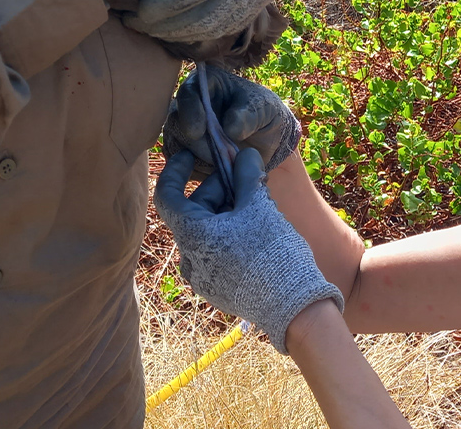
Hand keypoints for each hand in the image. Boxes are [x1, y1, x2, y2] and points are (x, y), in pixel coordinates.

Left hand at [125, 0, 348, 43]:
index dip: (172, 1)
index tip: (140, 6)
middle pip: (211, 15)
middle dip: (170, 26)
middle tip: (133, 22)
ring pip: (223, 27)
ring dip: (185, 35)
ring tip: (148, 29)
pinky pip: (234, 25)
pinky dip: (204, 34)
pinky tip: (176, 30)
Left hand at [154, 149, 342, 353]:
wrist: (293, 307)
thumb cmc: (271, 252)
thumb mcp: (259, 206)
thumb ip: (246, 175)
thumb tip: (243, 153)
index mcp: (191, 235)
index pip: (166, 196)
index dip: (175, 171)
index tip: (189, 156)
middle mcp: (190, 259)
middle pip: (193, 213)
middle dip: (216, 190)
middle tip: (243, 176)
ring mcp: (203, 278)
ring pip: (207, 233)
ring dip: (225, 212)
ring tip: (256, 203)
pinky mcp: (218, 290)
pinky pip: (216, 253)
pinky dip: (229, 235)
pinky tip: (256, 229)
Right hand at [162, 65, 299, 173]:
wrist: (265, 138)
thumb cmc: (262, 113)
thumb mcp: (264, 108)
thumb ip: (249, 114)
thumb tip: (230, 127)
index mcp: (206, 84)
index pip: (189, 93)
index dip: (190, 111)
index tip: (199, 130)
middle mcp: (189, 106)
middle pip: (176, 122)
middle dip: (195, 142)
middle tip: (217, 155)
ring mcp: (183, 131)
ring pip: (176, 146)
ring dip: (199, 159)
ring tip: (226, 165)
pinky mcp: (183, 155)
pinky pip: (182, 167)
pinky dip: (200, 171)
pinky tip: (219, 173)